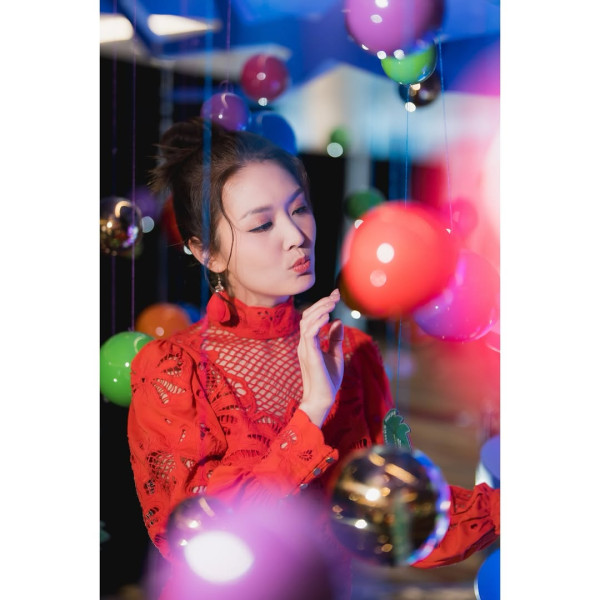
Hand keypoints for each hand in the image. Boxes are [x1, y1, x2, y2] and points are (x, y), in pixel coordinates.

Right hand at [297, 289, 344, 427]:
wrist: (323, 399)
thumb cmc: (328, 379)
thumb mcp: (335, 354)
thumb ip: (335, 338)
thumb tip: (338, 321)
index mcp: (309, 343)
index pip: (312, 318)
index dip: (322, 305)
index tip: (334, 295)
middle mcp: (304, 343)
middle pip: (307, 316)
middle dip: (321, 303)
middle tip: (335, 296)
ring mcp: (305, 348)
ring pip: (306, 322)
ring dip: (320, 310)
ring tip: (332, 303)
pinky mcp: (310, 355)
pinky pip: (309, 334)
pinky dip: (318, 322)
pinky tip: (328, 316)